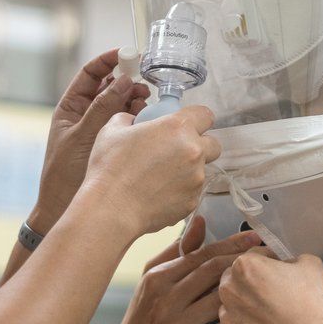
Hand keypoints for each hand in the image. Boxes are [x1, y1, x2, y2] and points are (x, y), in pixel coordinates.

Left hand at [30, 50, 149, 233]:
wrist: (63, 210)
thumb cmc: (63, 175)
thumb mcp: (82, 136)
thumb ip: (103, 107)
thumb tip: (123, 81)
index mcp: (71, 107)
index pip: (90, 74)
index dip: (107, 60)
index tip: (127, 53)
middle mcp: (86, 114)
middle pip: (109, 86)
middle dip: (127, 81)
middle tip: (143, 84)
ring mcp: (100, 128)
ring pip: (122, 103)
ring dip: (135, 99)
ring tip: (145, 104)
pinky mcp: (114, 142)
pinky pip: (129, 122)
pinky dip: (138, 117)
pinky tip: (146, 120)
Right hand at [82, 105, 221, 237]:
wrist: (109, 208)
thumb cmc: (109, 167)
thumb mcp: (113, 130)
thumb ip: (130, 120)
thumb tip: (134, 122)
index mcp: (178, 128)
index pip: (205, 115)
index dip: (197, 118)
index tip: (187, 124)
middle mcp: (194, 151)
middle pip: (213, 144)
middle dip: (200, 146)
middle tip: (177, 151)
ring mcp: (196, 179)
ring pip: (202, 170)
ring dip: (188, 170)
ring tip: (161, 177)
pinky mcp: (191, 202)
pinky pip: (191, 192)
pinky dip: (180, 191)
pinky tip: (158, 194)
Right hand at [107, 217, 261, 323]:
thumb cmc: (146, 313)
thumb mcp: (153, 278)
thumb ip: (178, 250)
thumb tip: (199, 219)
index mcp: (160, 277)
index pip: (202, 254)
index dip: (232, 244)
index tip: (255, 237)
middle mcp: (167, 299)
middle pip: (213, 272)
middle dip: (243, 262)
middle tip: (268, 256)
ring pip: (218, 301)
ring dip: (243, 291)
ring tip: (265, 283)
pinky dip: (236, 323)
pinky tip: (252, 315)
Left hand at [218, 252, 322, 323]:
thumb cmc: (313, 302)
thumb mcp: (308, 262)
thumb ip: (287, 259)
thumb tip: (282, 267)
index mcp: (244, 266)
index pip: (251, 256)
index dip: (267, 262)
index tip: (278, 272)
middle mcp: (228, 290)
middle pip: (234, 281)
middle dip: (249, 284)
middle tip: (271, 295)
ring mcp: (226, 319)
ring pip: (230, 306)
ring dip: (244, 308)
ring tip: (268, 317)